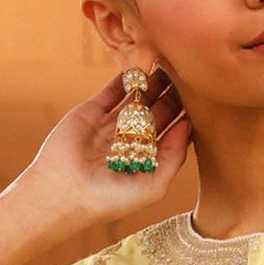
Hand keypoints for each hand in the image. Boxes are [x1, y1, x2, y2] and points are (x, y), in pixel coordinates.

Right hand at [20, 66, 191, 222]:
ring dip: (152, 82)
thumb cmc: (110, 199)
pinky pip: (112, 90)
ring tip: (169, 65)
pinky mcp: (91, 111)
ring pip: (136, 98)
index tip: (201, 98)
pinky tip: (144, 66)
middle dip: (172, 94)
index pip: (172, 131)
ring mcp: (110, 124)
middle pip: (157, 111)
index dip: (185, 115)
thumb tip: (188, 125)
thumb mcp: (153, 186)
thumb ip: (174, 156)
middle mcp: (129, 140)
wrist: (62, 193)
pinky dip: (127, 78)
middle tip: (187, 75)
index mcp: (146, 159)